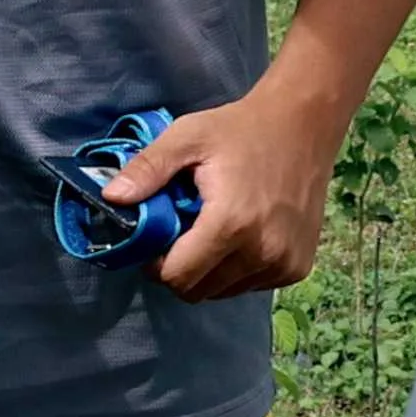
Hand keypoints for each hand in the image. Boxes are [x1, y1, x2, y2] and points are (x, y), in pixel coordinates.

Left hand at [96, 81, 354, 301]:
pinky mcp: (298, 268)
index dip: (157, 265)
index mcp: (230, 224)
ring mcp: (284, 264)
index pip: (178, 277)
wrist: (303, 124)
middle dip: (181, 269)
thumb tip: (111, 199)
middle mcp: (262, 253)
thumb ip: (147, 170)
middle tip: (183, 233)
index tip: (158, 240)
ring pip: (225, 291)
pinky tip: (242, 234)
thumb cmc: (240, 129)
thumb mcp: (187, 137)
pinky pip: (251, 285)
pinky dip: (237, 269)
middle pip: (200, 291)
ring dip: (210, 271)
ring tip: (213, 230)